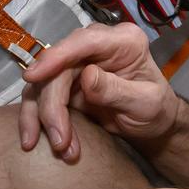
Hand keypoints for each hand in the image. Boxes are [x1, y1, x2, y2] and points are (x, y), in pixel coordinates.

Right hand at [18, 22, 180, 161]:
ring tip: (59, 147)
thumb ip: (117, 90)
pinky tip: (35, 141)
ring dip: (42, 117)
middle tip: (60, 141)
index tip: (33, 77)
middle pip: (58, 68)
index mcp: (124, 42)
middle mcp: (96, 47)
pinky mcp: (64, 82)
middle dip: (52, 107)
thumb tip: (87, 76)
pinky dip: (36, 120)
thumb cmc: (155, 109)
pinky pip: (40, 97)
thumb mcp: (145, 103)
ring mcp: (77, 63)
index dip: (56, 56)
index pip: (85, 41)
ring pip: (43, 83)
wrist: (151, 123)